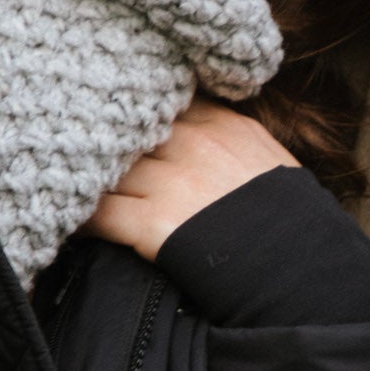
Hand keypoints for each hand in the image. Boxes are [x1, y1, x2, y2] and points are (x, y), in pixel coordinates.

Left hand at [86, 98, 298, 260]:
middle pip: (128, 130)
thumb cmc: (294, 223)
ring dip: (88, 178)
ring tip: (68, 186)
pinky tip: (72, 222)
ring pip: (108, 169)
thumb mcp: (272, 161)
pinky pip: (101, 213)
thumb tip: (208, 130)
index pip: (165, 101)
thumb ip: (236, 137)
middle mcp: (194, 144)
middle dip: (103, 141)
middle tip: (74, 150)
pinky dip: (82, 219)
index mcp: (224, 124)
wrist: (301, 268)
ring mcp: (172, 181)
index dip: (138, 114)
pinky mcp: (154, 223)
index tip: (116, 120)